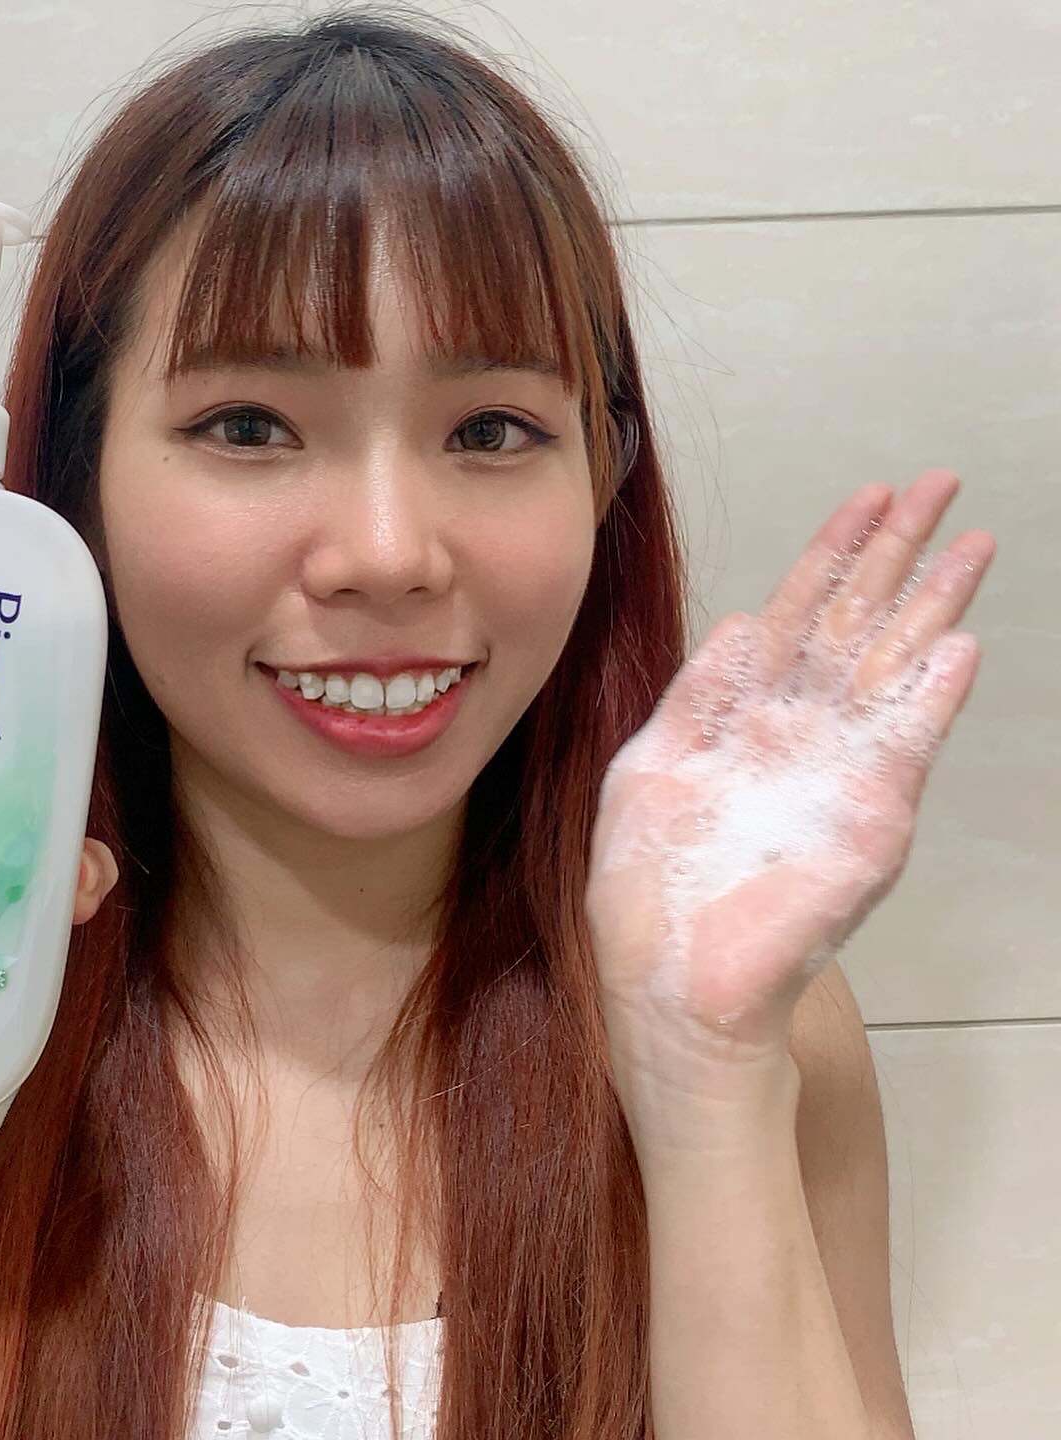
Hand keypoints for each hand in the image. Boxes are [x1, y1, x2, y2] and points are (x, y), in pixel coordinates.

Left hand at [586, 470, 995, 1099]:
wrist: (669, 982)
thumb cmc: (647, 891)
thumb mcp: (648, 769)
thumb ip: (694, 697)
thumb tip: (737, 623)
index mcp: (739, 718)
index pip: (794, 615)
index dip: (830, 556)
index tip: (865, 500)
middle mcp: (797, 735)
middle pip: (855, 624)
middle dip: (896, 554)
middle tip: (939, 487)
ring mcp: (836, 774)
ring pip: (890, 669)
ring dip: (930, 606)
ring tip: (969, 542)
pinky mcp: (866, 820)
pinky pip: (903, 746)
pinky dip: (930, 698)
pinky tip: (957, 646)